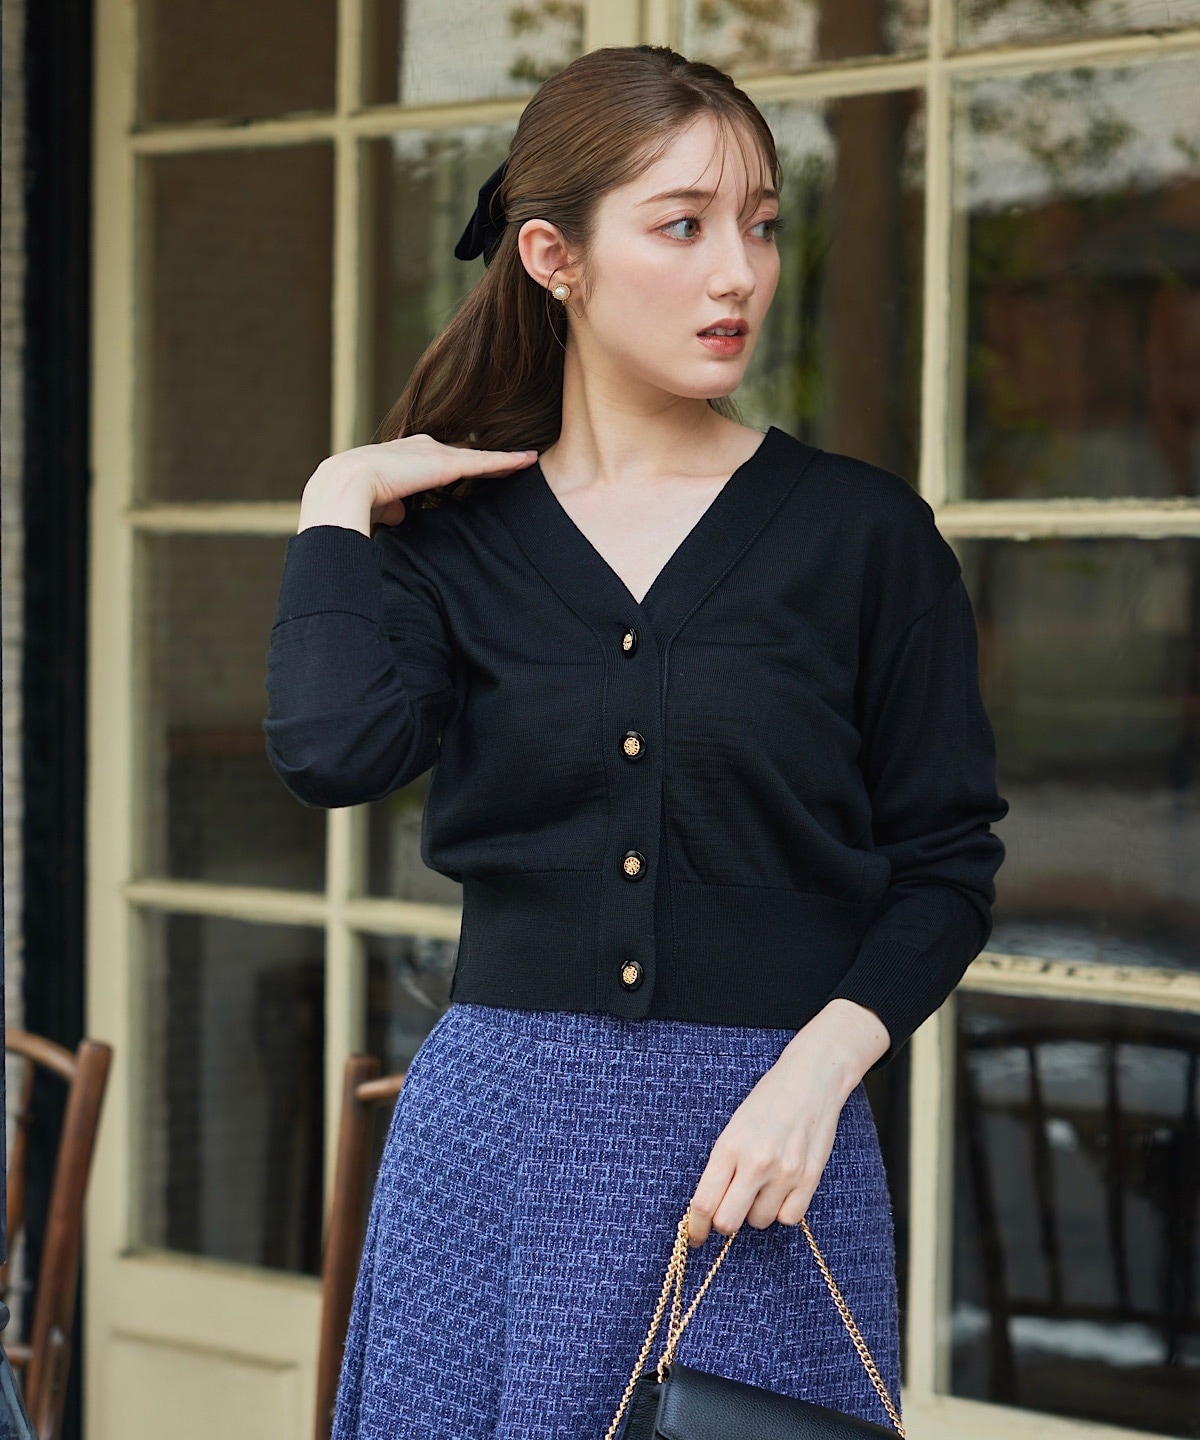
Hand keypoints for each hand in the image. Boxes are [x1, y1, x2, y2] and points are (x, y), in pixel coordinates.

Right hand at [297, 433, 539, 535]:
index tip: (471, 470)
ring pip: (477, 456)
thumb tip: (398, 513)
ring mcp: (435, 453)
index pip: (436, 460)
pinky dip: (508, 461)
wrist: (345, 487)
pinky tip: (528, 460)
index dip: (456, 464)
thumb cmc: (351, 501)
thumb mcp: (376, 503)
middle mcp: (420, 448)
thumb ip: (391, 505)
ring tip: (527, 459)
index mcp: (401, 457)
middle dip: (484, 457)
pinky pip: (486, 462)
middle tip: (512, 461)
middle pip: (462, 453)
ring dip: (502, 459)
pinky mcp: (447, 463)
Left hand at [686, 999, 889, 1246]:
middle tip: (728, 1210)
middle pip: (728, 1222)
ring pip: (759, 1221)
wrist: (810, 1080)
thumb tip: (710, 1207)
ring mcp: (785, 1172)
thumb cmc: (767, 1101)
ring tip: (761, 1186)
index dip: (696, 1227)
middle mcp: (756, 1162)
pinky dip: (782, 1211)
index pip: (704, 1203)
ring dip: (755, 1212)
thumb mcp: (734, 1127)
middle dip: (724, 1223)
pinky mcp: (810, 1178)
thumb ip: (723, 1165)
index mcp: (729, 1146)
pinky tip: (781, 1190)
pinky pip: (789, 1218)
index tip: (695, 1236)